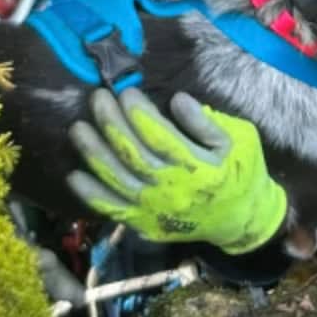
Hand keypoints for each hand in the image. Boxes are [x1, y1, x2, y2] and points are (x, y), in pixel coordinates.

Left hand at [66, 88, 286, 254]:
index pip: (160, 137)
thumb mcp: (241, 140)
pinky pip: (113, 210)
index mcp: (199, 168)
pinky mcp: (146, 224)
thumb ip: (208, 123)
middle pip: (133, 155)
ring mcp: (156, 210)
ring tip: (78, 128)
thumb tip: (177, 101)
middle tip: (97, 99)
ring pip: (117, 180)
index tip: (126, 93)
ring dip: (94, 154)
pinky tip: (74, 175)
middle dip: (112, 124)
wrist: (241, 220)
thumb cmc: (242, 173)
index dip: (139, 113)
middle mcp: (173, 190)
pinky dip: (92, 194)